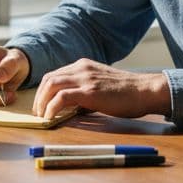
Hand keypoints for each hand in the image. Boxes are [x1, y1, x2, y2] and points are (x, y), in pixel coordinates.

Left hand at [33, 59, 169, 119]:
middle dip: (39, 97)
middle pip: (48, 79)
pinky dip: (51, 108)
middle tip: (38, 112)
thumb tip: (71, 106)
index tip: (42, 104)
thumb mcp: (101, 85)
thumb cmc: (127, 92)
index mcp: (83, 65)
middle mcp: (81, 68)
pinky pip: (61, 97)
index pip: (55, 74)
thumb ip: (85, 90)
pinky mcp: (89, 91)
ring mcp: (84, 78)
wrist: (145, 91)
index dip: (44, 90)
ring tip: (42, 116)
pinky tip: (50, 118)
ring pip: (51, 85)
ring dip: (42, 102)